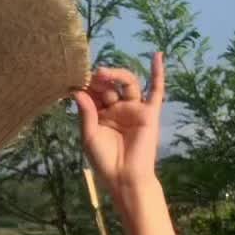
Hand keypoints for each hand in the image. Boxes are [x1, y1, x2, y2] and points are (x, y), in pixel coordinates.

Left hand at [72, 51, 165, 193]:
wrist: (125, 178)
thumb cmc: (104, 161)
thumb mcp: (89, 136)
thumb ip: (86, 113)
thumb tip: (78, 91)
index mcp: (100, 114)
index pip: (94, 92)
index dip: (87, 85)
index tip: (76, 80)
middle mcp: (117, 108)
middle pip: (110, 85)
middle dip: (100, 80)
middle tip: (91, 77)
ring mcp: (134, 109)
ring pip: (128, 83)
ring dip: (117, 75)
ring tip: (104, 73)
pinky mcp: (150, 113)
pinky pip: (156, 91)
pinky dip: (158, 73)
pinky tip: (157, 56)